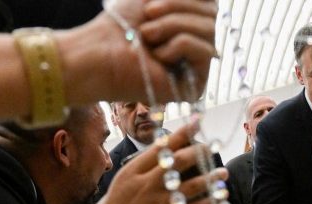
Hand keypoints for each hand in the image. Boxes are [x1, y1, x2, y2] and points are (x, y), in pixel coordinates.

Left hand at [67, 0, 216, 103]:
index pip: (209, 4)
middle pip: (211, 15)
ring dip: (173, 25)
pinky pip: (205, 51)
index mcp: (189, 26)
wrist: (100, 54)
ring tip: (147, 35)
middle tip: (147, 18)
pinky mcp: (194, 87)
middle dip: (177, 8)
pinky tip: (158, 58)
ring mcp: (196, 68)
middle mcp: (196, 48)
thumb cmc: (120, 25)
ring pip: (210, 30)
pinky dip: (178, 46)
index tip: (152, 4)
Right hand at [88, 122, 219, 203]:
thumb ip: (140, 170)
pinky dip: (207, 202)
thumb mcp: (120, 183)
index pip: (161, 147)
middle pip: (179, 161)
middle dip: (199, 152)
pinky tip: (218, 197)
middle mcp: (147, 184)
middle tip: (211, 148)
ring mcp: (158, 203)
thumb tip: (160, 156)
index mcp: (133, 171)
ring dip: (210, 178)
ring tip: (223, 172)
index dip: (181, 133)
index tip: (196, 121)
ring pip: (191, 185)